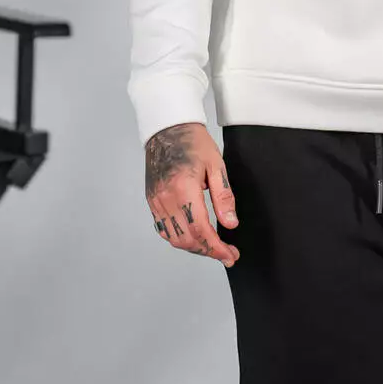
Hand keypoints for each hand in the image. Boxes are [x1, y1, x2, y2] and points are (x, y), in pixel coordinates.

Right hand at [145, 122, 240, 266]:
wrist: (168, 128)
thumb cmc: (193, 142)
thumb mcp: (216, 165)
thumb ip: (223, 196)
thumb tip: (230, 224)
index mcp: (184, 189)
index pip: (201, 230)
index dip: (217, 248)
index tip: (230, 255)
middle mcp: (166, 199)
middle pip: (187, 240)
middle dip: (208, 251)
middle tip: (227, 254)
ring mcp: (156, 201)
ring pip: (174, 239)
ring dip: (194, 247)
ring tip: (212, 247)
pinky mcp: (152, 201)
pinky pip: (164, 229)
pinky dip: (179, 238)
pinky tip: (192, 236)